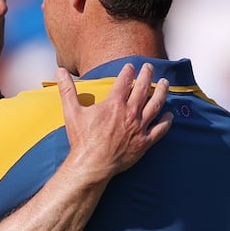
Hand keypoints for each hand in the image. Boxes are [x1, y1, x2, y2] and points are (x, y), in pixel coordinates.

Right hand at [56, 63, 171, 182]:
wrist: (92, 164)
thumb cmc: (82, 139)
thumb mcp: (71, 112)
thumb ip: (67, 89)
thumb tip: (59, 71)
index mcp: (114, 104)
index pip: (125, 81)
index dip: (128, 71)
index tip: (130, 66)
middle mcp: (130, 113)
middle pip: (143, 88)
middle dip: (147, 75)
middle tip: (150, 67)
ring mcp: (139, 127)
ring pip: (156, 105)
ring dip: (161, 91)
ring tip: (164, 83)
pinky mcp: (144, 142)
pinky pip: (160, 129)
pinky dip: (166, 121)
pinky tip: (169, 115)